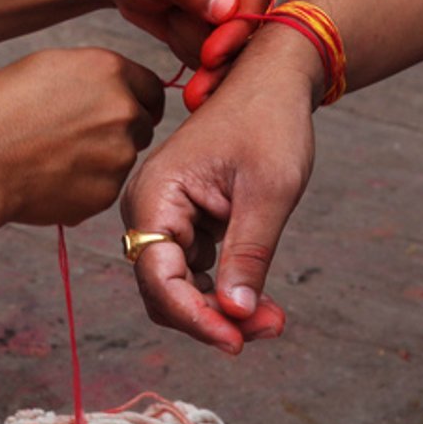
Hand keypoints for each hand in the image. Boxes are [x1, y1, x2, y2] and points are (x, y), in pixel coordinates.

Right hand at [0, 48, 165, 227]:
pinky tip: (50, 178)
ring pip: (123, 157)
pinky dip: (86, 186)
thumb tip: (119, 90)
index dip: (137, 100)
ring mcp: (119, 155)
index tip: (123, 110)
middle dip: (121, 130)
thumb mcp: (48, 68)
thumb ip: (94, 76)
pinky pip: (105, 187)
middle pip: (143, 124)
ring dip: (102, 158)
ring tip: (54, 157)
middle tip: (78, 136)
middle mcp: (124, 111)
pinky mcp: (106, 193)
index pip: (152, 88)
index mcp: (111, 71)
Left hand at [85, 0, 273, 68]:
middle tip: (179, 45)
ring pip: (235, 45)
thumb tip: (229, 8)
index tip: (210, 56)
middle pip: (251, 26)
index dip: (238, 30)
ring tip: (169, 15)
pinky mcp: (231, 19)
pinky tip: (173, 25)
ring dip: (195, 44)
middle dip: (215, 47)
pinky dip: (192, 50)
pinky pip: (222, 54)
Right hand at [120, 31, 317, 352]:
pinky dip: (227, 293)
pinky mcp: (185, 226)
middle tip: (270, 329)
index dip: (195, 318)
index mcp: (155, 195)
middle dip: (213, 319)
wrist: (274, 81)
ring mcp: (164, 219)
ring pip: (181, 290)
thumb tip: (235, 315)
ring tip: (275, 320)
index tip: (237, 342)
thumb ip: (248, 255)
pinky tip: (262, 303)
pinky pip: (196, 275)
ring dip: (223, 312)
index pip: (159, 278)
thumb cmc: (270, 121)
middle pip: (164, 292)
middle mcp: (147, 210)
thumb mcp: (269, 191)